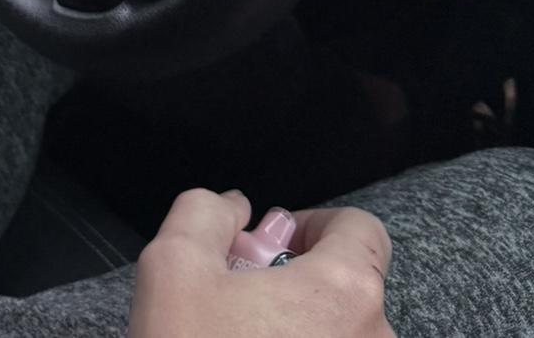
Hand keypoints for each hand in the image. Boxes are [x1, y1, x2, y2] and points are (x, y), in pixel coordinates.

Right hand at [127, 189, 393, 337]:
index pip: (360, 230)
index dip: (313, 226)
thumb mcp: (172, 266)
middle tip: (240, 307)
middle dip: (297, 288)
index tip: (271, 249)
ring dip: (300, 335)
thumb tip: (237, 209)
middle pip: (350, 290)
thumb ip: (206, 213)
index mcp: (345, 292)